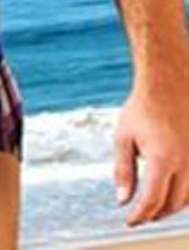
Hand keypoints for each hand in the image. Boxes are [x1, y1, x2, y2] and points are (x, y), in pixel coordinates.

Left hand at [114, 74, 188, 226]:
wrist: (168, 84)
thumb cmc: (142, 108)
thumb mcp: (124, 137)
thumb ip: (124, 170)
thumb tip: (123, 200)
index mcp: (162, 160)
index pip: (152, 201)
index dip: (140, 216)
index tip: (130, 221)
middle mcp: (184, 163)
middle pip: (172, 204)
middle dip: (155, 215)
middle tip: (140, 216)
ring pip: (188, 199)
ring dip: (171, 208)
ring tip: (155, 208)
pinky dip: (184, 196)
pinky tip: (171, 193)